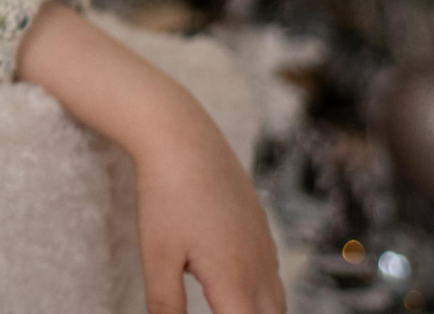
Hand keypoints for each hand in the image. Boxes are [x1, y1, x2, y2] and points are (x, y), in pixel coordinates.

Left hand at [133, 115, 285, 313]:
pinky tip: (242, 304)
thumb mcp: (157, 255)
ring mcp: (266, 251)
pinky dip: (263, 304)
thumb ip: (165, 304)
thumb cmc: (166, 196)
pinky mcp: (262, 235)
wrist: (184, 137)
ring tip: (233, 310)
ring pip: (276, 308)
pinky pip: (272, 283)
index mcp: (235, 283)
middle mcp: (260, 271)